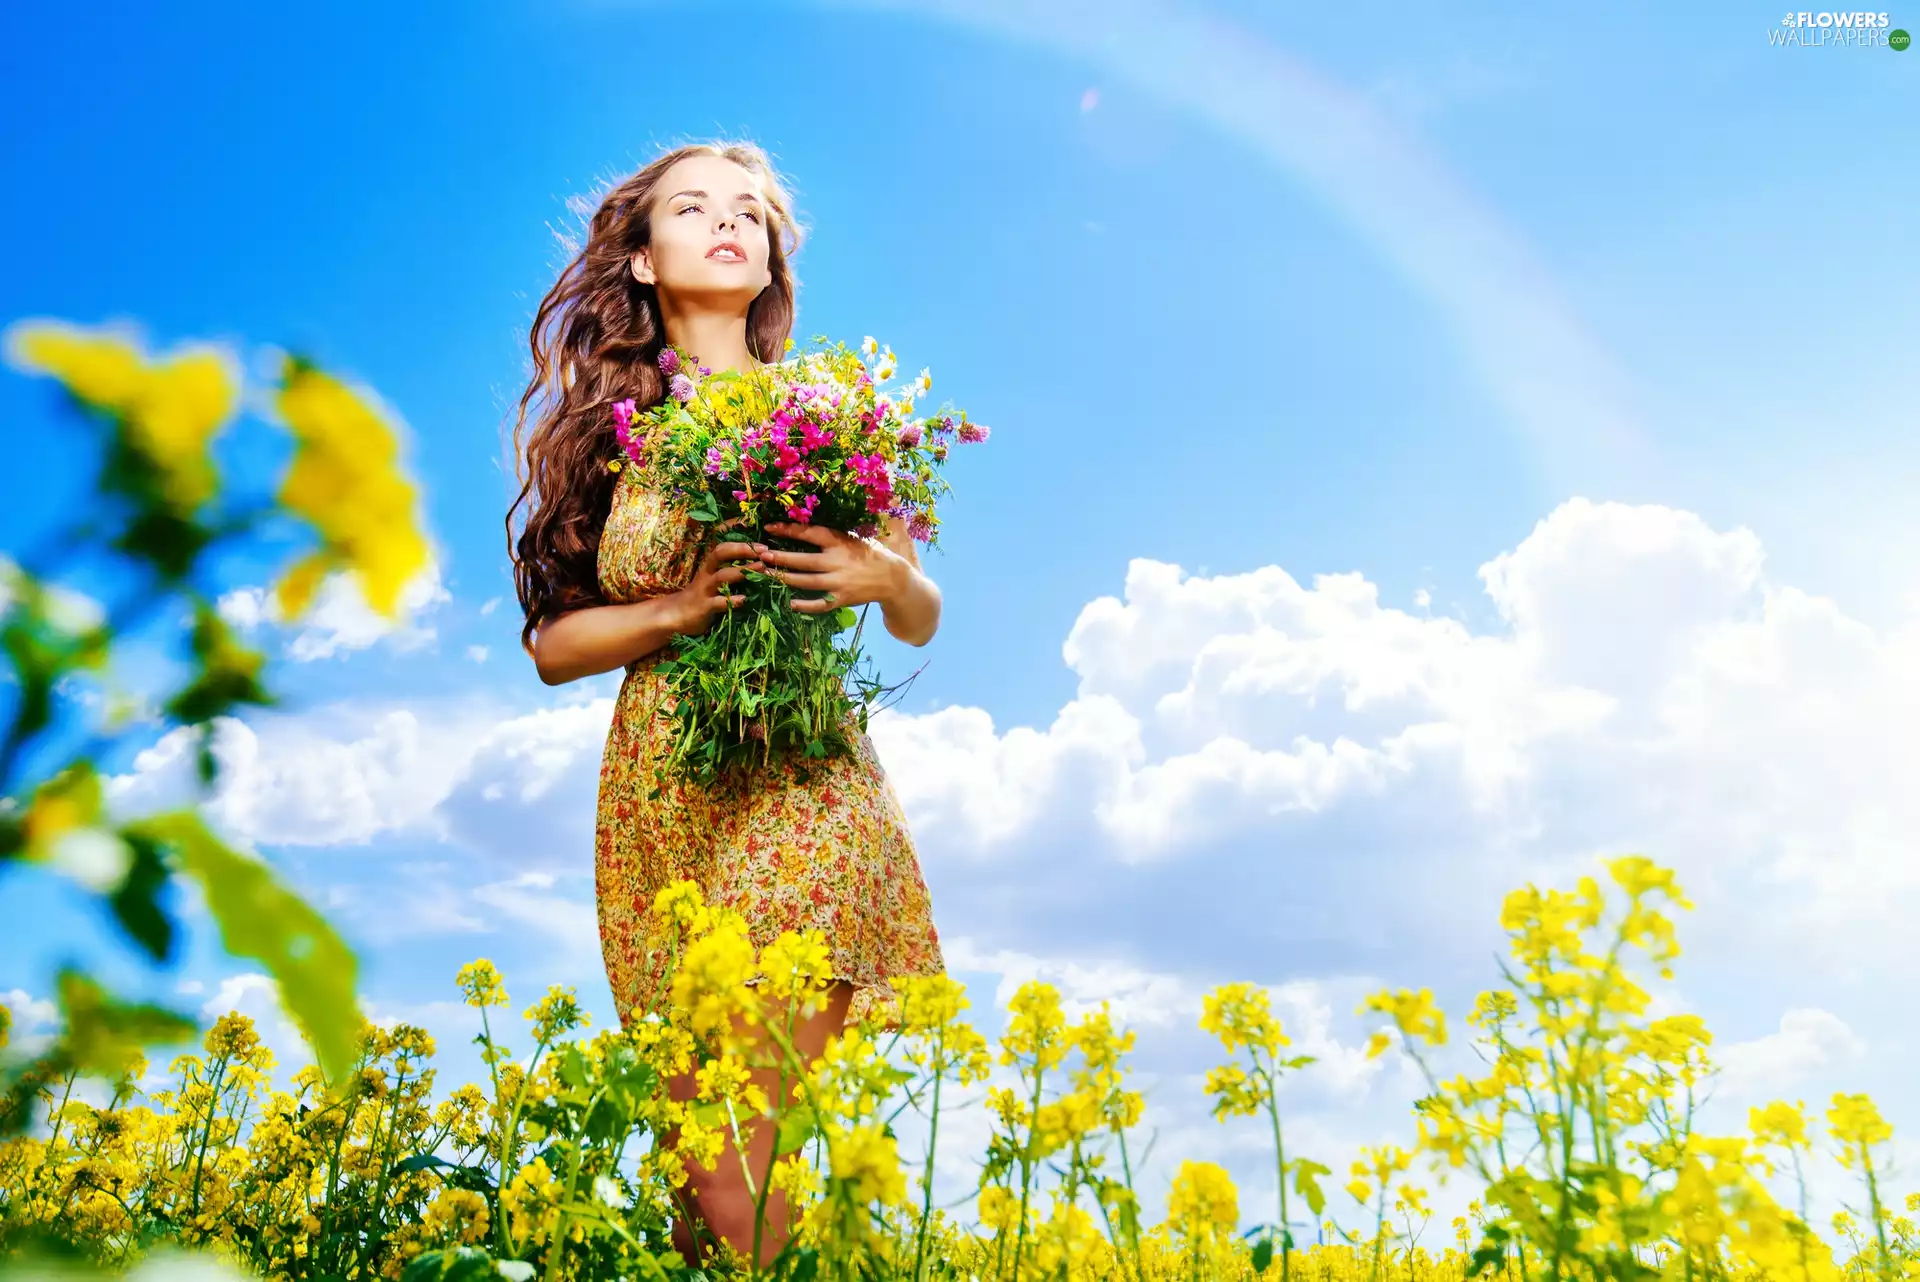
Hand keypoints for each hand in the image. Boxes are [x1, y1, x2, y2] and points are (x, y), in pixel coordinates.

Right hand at [670, 532, 763, 635]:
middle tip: (764, 550)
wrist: (677, 615)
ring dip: (742, 571)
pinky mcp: (704, 607)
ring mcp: (705, 589)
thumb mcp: (715, 579)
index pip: (722, 544)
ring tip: (761, 568)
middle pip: (721, 553)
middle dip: (743, 549)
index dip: (739, 538)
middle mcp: (707, 573)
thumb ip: (732, 570)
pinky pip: (718, 602)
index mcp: (711, 564)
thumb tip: (759, 561)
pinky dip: (731, 600)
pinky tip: (744, 599)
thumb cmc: (703, 595)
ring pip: (722, 575)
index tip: (758, 535)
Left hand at [756, 521, 908, 613]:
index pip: (809, 534)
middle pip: (802, 561)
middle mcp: (836, 562)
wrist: (891, 578)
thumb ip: (829, 536)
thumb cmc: (868, 553)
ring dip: (784, 578)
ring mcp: (838, 583)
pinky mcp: (841, 599)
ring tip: (767, 574)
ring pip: (805, 582)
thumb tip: (800, 528)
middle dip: (780, 558)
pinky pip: (819, 604)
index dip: (788, 530)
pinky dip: (804, 605)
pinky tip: (789, 603)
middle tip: (762, 555)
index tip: (769, 528)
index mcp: (839, 542)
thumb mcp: (852, 537)